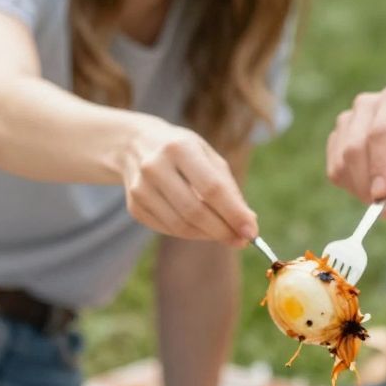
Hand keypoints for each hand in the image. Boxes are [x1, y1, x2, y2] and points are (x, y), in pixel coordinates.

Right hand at [121, 121, 257, 242]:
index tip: (252, 232)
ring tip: (224, 233)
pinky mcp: (133, 207)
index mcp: (179, 147)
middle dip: (222, 231)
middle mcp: (155, 167)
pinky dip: (189, 233)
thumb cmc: (182, 151)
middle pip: (194, 211)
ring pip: (180, 226)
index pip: (211, 188)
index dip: (233, 213)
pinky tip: (200, 227)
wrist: (134, 145)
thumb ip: (229, 189)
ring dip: (208, 235)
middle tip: (241, 240)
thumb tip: (248, 225)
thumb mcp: (207, 156)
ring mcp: (140, 188)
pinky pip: (168, 230)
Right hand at [325, 87, 385, 210]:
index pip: (380, 133)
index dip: (379, 166)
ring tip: (385, 198)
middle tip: (385, 209)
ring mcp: (347, 121)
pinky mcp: (336, 139)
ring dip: (360, 189)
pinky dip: (351, 188)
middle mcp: (366, 105)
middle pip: (355, 148)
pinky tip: (371, 188)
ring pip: (341, 162)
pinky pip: (335, 171)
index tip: (382, 195)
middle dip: (367, 184)